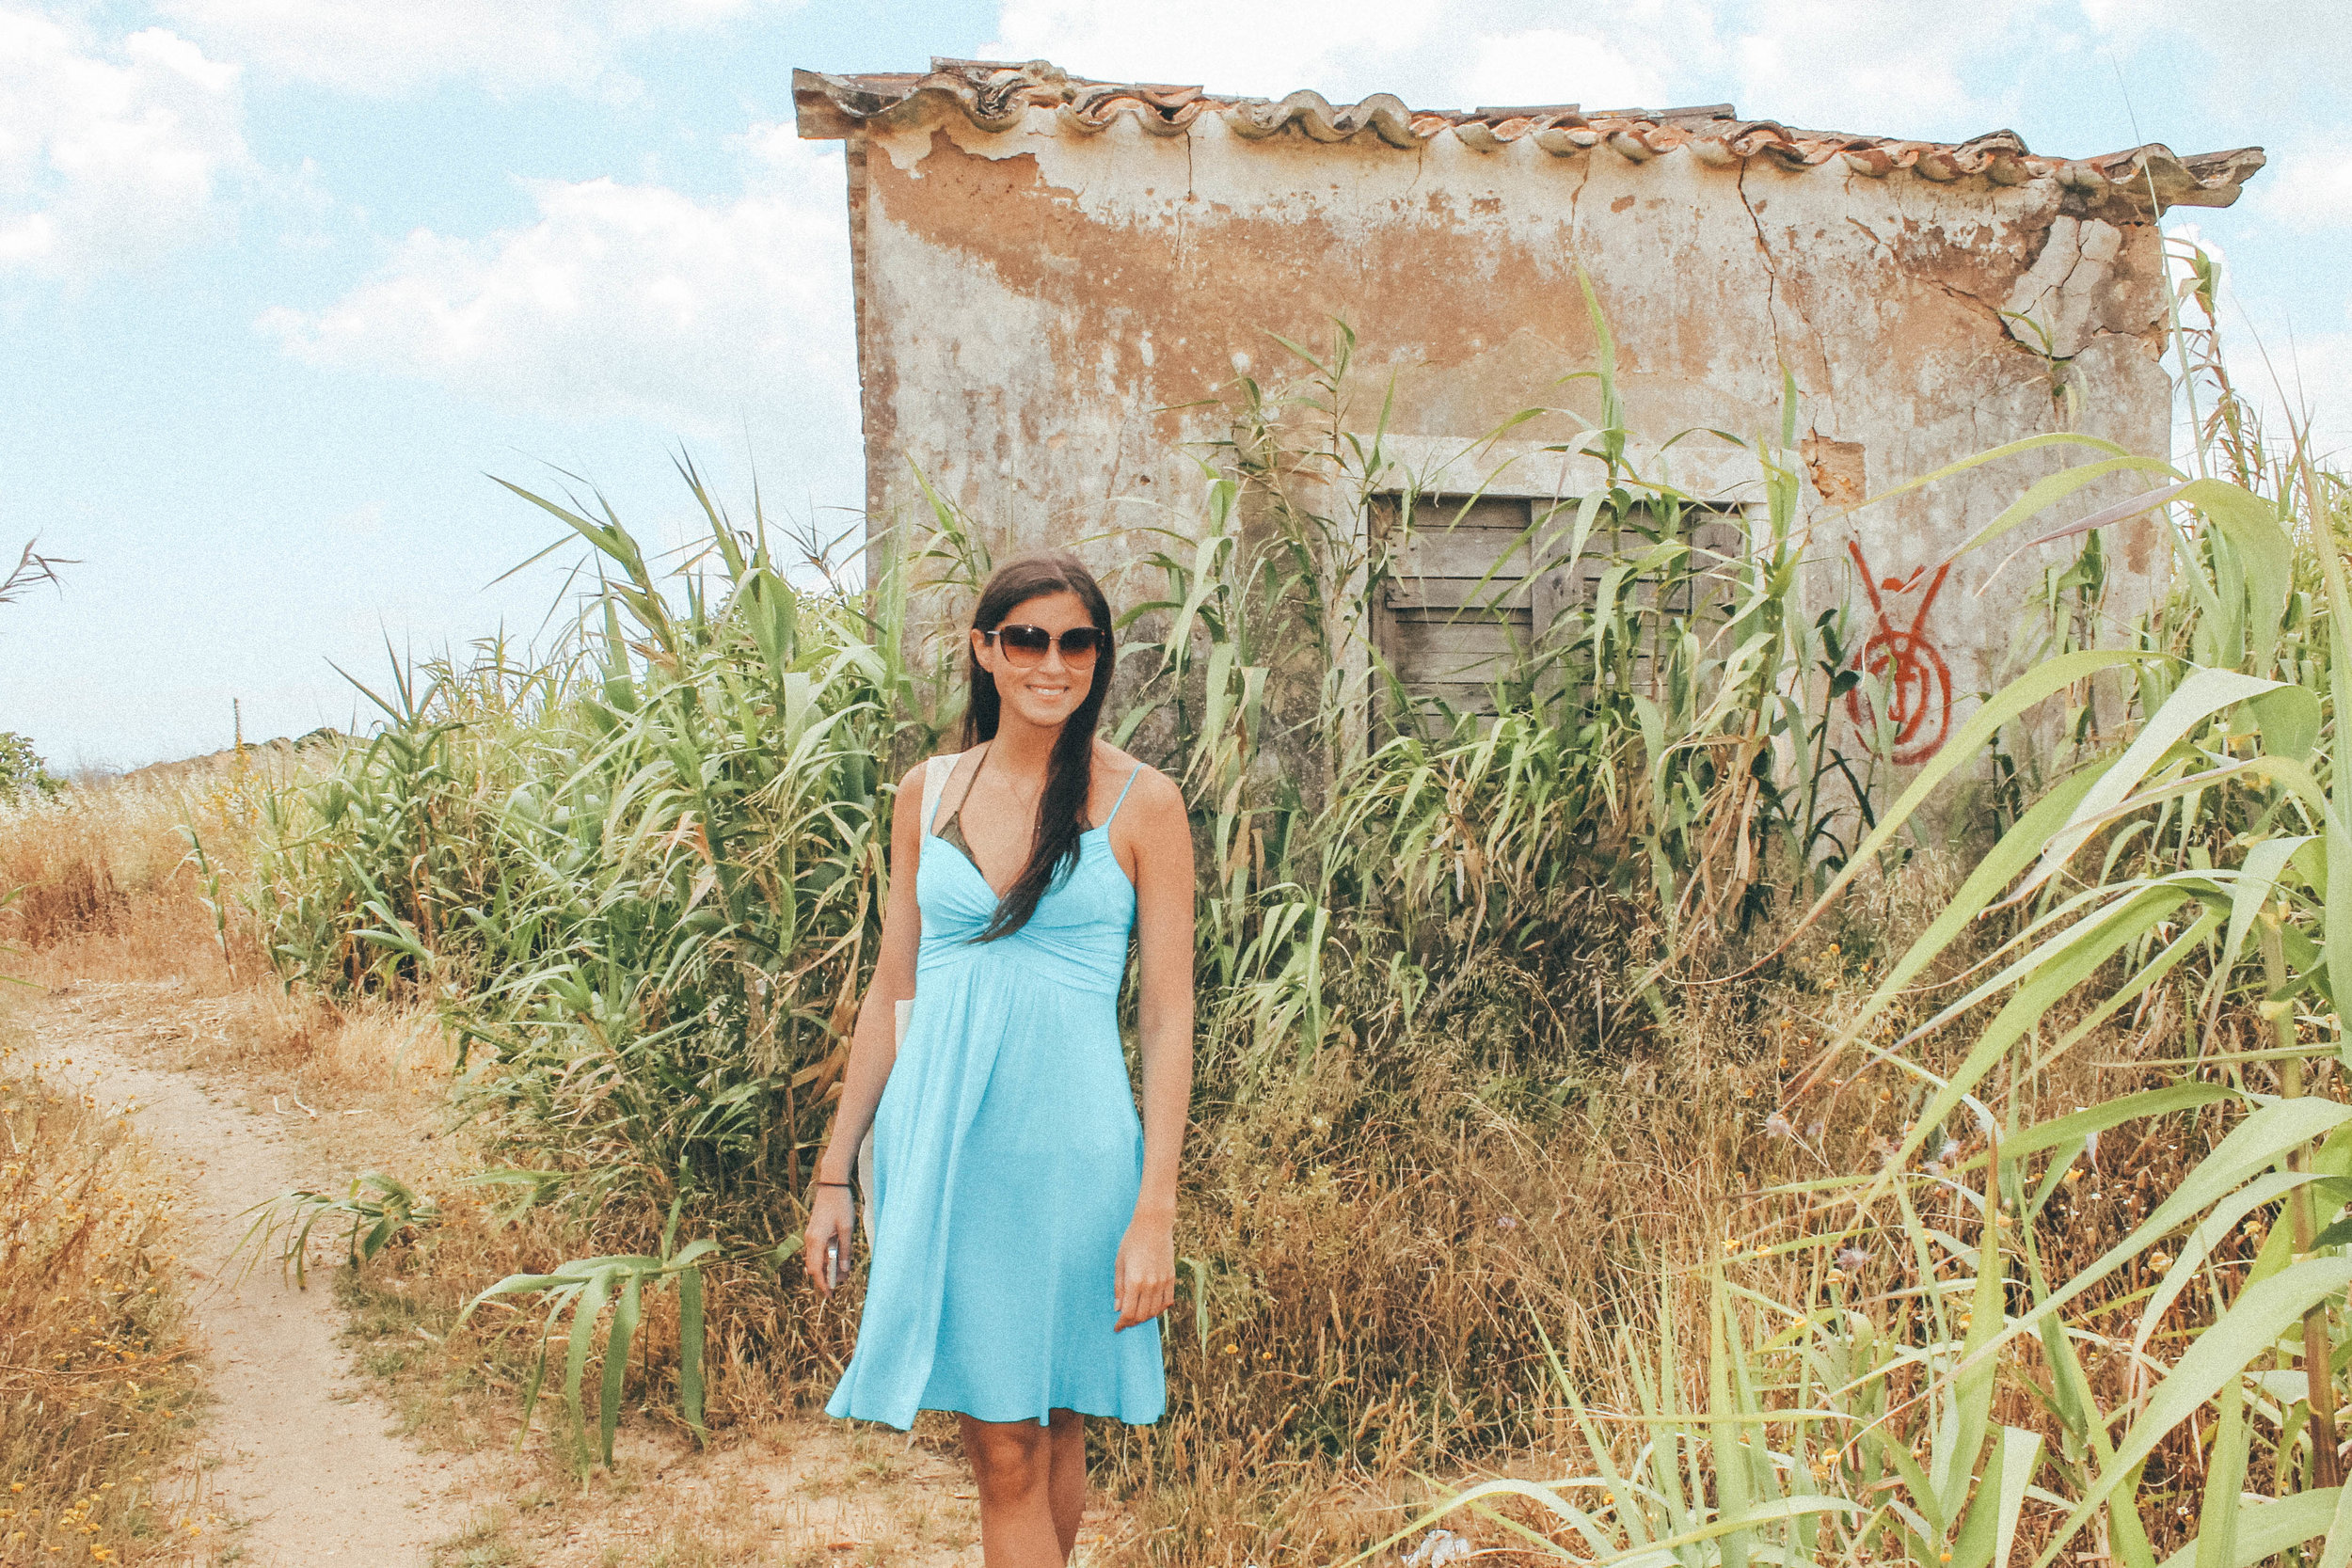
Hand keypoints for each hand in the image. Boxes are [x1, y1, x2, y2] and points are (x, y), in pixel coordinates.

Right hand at [803, 1185, 856, 1295]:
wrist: (832, 1185)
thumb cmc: (840, 1204)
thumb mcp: (847, 1228)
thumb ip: (845, 1250)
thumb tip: (844, 1269)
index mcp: (816, 1240)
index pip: (815, 1269)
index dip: (822, 1283)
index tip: (830, 1294)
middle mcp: (810, 1240)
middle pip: (815, 1266)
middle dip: (827, 1277)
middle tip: (843, 1282)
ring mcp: (811, 1236)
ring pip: (817, 1259)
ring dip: (829, 1267)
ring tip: (845, 1272)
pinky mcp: (815, 1232)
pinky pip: (819, 1251)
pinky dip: (828, 1258)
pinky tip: (840, 1259)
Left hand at [1113, 1211, 1174, 1330]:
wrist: (1153, 1225)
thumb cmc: (1131, 1241)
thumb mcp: (1119, 1263)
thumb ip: (1119, 1288)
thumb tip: (1118, 1308)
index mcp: (1134, 1281)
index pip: (1128, 1312)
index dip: (1122, 1323)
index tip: (1117, 1328)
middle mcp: (1150, 1285)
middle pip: (1142, 1315)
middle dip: (1132, 1322)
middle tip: (1125, 1322)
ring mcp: (1163, 1282)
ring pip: (1155, 1311)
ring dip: (1145, 1317)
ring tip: (1137, 1315)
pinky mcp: (1171, 1278)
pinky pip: (1167, 1301)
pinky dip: (1159, 1308)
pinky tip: (1152, 1307)